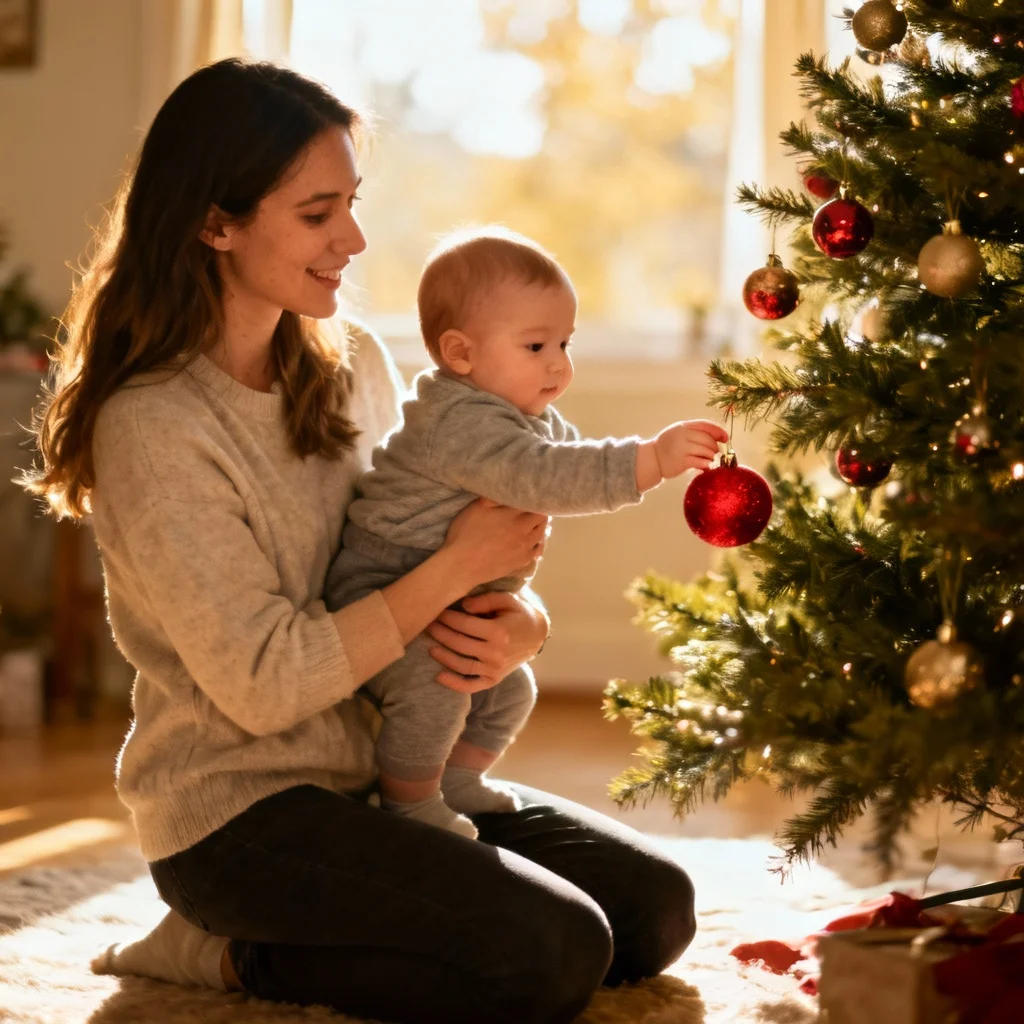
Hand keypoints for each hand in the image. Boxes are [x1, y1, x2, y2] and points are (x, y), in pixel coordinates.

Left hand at [426, 591, 548, 693]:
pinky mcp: (494, 679)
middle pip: (459, 644)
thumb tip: (463, 606)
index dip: (447, 617)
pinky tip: (439, 676)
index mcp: (499, 632)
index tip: (436, 611)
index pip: (464, 624)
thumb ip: (485, 600)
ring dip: (443, 656)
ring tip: (430, 646)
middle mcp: (496, 653)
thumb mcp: (507, 599)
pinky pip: (471, 685)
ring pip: (461, 665)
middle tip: (428, 625)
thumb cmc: (519, 614)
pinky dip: (454, 684)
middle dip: (440, 633)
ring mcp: (495, 669)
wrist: (537, 636)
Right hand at [442, 498, 548, 589]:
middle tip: (534, 508)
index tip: (532, 497)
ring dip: (540, 527)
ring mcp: (524, 548)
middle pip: (542, 519)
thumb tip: (509, 490)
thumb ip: (495, 497)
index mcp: (515, 515)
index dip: (535, 499)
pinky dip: (537, 544)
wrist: (462, 565)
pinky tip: (532, 542)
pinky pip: (537, 551)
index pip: (536, 504)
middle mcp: (524, 531)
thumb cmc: (466, 534)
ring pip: (541, 534)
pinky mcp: (521, 562)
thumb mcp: (477, 507)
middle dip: (540, 512)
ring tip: (534, 523)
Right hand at [653, 419, 729, 478]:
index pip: (706, 425)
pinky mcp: (682, 462)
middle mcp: (683, 435)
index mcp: (683, 426)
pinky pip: (701, 462)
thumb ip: (695, 432)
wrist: (651, 459)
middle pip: (708, 439)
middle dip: (715, 447)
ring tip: (708, 460)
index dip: (719, 431)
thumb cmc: (667, 446)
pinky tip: (705, 467)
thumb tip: (718, 437)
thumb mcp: (678, 432)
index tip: (725, 439)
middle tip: (714, 453)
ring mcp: (682, 448)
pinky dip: (706, 465)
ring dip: (711, 457)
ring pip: (707, 451)